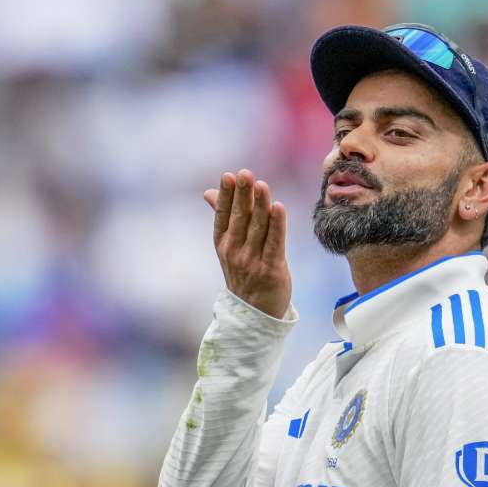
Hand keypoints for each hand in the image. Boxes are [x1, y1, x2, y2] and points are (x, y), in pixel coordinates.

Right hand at [204, 170, 291, 319]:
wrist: (255, 312)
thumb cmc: (244, 272)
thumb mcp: (228, 245)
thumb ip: (223, 216)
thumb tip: (208, 192)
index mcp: (223, 243)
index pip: (223, 215)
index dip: (226, 195)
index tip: (228, 176)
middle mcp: (234, 251)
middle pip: (239, 218)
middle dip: (242, 195)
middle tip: (245, 174)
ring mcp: (252, 261)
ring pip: (258, 227)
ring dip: (260, 205)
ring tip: (262, 185)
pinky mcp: (272, 270)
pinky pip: (275, 244)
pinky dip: (277, 225)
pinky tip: (279, 208)